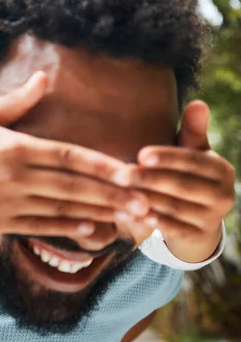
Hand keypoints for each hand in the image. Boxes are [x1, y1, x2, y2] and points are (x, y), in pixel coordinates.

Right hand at [0, 71, 148, 242]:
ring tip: (131, 215)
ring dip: (98, 212)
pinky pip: (43, 226)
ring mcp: (11, 203)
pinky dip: (69, 227)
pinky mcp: (5, 223)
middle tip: (146, 199)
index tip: (131, 170)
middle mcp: (16, 177)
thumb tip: (45, 76)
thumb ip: (18, 101)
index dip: (100, 164)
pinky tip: (94, 227)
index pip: (66, 156)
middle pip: (71, 186)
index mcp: (16, 148)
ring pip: (62, 208)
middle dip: (111, 193)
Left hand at [130, 101, 234, 261]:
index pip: (193, 161)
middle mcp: (223, 195)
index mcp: (221, 169)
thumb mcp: (192, 153)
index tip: (141, 155)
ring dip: (145, 201)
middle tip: (122, 175)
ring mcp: (211, 218)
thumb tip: (198, 103)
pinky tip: (126, 214)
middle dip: (150, 180)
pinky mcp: (197, 237)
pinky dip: (148, 221)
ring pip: (173, 208)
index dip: (168, 158)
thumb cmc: (187, 175)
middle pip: (181, 186)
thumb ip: (191, 131)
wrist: (199, 220)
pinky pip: (170, 229)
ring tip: (119, 193)